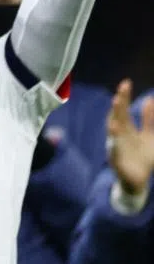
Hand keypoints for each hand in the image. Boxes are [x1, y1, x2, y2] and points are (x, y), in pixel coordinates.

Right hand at [106, 79, 153, 196]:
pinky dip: (113, 145)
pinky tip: (114, 136)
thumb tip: (149, 100)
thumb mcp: (149, 136)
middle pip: (118, 118)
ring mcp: (117, 147)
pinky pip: (114, 152)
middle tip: (120, 95)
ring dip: (113, 124)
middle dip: (118, 107)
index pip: (124, 109)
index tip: (126, 82)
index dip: (124, 96)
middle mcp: (119, 135)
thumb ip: (148, 119)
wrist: (138, 180)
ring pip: (113, 133)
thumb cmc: (143, 156)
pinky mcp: (117, 161)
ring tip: (115, 114)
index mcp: (127, 129)